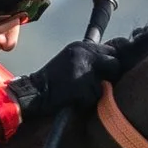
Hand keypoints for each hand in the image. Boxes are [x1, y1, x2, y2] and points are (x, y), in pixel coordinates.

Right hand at [6, 38, 122, 123]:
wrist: (33, 92)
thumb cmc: (52, 80)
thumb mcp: (70, 60)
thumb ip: (90, 58)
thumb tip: (112, 62)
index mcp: (82, 46)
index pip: (111, 50)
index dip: (111, 63)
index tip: (108, 72)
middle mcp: (84, 54)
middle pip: (114, 64)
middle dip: (109, 76)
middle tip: (95, 84)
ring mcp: (83, 70)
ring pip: (105, 84)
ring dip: (95, 91)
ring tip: (79, 92)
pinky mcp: (81, 87)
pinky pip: (94, 97)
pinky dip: (86, 101)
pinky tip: (73, 99)